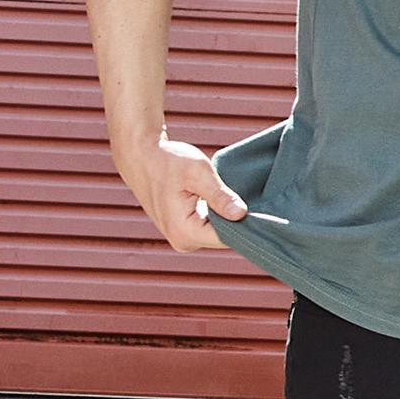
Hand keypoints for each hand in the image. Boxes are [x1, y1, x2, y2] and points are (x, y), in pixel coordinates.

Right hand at [114, 129, 247, 251]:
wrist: (142, 156)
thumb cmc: (168, 161)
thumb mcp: (198, 172)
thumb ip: (220, 196)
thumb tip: (242, 214)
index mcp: (185, 232)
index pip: (229, 238)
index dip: (246, 223)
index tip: (257, 206)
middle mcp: (182, 241)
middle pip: (224, 238)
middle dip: (237, 220)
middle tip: (248, 197)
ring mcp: (182, 238)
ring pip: (218, 233)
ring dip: (227, 217)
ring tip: (230, 195)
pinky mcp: (183, 231)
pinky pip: (209, 228)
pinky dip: (218, 216)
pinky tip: (221, 200)